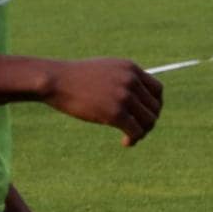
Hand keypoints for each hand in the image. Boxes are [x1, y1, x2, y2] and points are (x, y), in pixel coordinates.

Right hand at [44, 58, 162, 146]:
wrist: (55, 80)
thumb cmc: (73, 77)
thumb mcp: (103, 70)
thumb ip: (121, 79)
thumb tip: (134, 98)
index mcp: (130, 68)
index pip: (157, 90)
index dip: (154, 105)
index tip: (144, 115)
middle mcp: (131, 81)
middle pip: (154, 107)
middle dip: (148, 121)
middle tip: (135, 130)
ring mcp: (124, 96)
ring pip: (149, 120)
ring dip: (142, 132)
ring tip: (130, 137)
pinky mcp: (115, 113)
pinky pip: (135, 131)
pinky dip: (134, 139)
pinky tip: (125, 142)